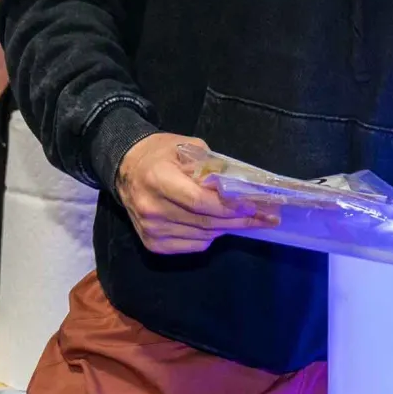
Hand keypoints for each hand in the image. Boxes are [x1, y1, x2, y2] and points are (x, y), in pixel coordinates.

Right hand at [116, 133, 280, 254]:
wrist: (126, 169)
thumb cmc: (160, 154)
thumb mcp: (186, 147)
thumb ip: (212, 166)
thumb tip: (238, 186)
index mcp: (158, 179)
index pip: (200, 201)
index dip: (229, 206)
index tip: (254, 205)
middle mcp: (152, 208)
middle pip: (205, 221)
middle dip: (240, 220)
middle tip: (266, 217)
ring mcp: (151, 229)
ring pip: (202, 236)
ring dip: (228, 229)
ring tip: (249, 220)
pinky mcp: (153, 244)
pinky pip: (192, 246)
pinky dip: (209, 237)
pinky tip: (218, 225)